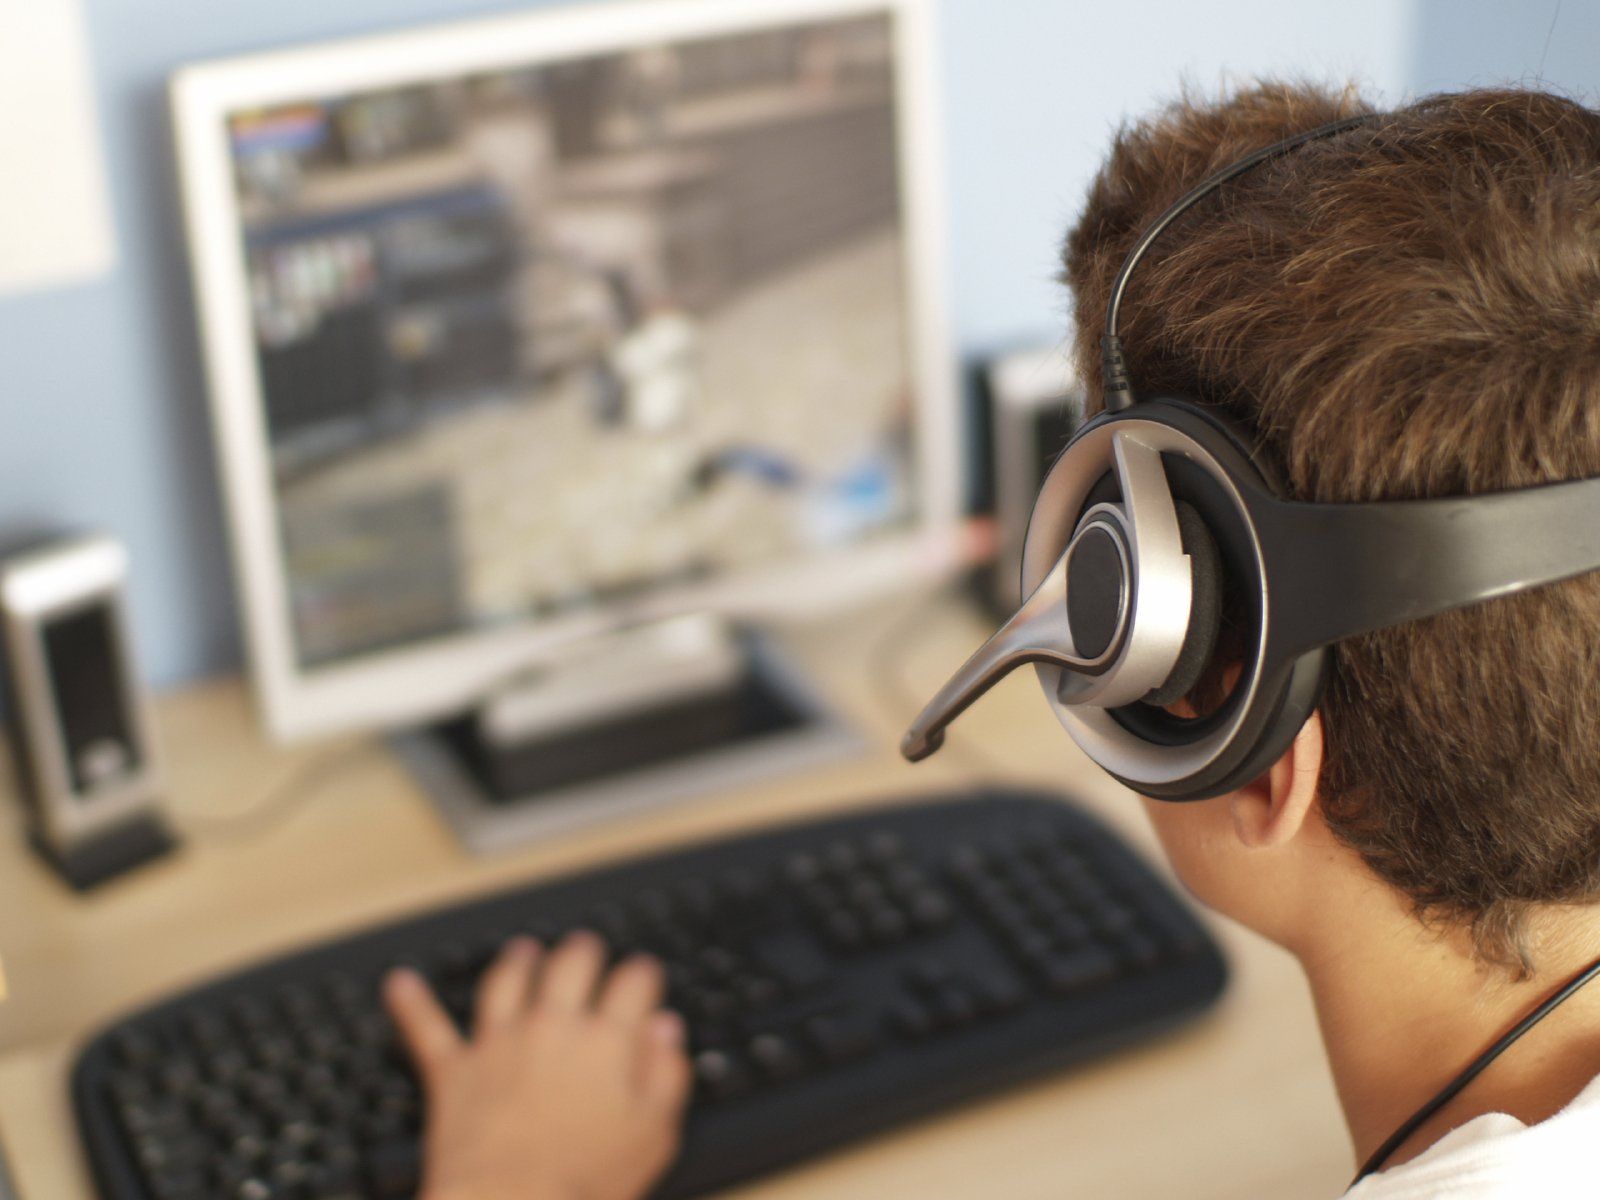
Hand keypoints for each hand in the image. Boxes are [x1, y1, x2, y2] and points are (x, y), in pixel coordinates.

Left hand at [383, 931, 692, 1199]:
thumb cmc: (584, 1182)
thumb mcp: (653, 1134)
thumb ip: (665, 1074)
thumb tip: (666, 1031)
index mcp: (606, 1042)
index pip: (632, 984)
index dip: (642, 975)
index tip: (644, 976)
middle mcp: (552, 1028)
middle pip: (569, 965)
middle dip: (582, 952)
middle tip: (586, 948)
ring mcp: (499, 1045)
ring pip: (506, 982)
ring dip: (516, 962)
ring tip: (522, 951)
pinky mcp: (454, 1072)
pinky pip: (426, 1029)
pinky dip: (411, 1004)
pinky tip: (400, 984)